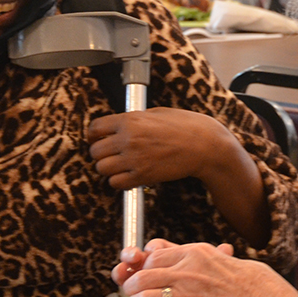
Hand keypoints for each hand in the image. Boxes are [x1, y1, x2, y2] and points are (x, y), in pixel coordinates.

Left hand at [88, 107, 240, 190]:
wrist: (205, 146)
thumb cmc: (186, 126)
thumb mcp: (157, 113)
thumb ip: (135, 119)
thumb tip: (120, 124)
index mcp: (130, 120)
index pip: (95, 128)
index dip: (93, 135)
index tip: (95, 138)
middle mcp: (128, 139)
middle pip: (95, 151)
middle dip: (100, 153)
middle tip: (110, 153)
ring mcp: (134, 159)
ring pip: (102, 168)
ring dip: (108, 168)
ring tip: (120, 165)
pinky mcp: (142, 176)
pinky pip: (115, 183)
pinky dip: (118, 181)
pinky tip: (128, 176)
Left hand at [98, 239, 297, 296]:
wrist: (256, 295)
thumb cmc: (234, 275)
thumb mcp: (209, 254)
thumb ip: (184, 254)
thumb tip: (160, 253)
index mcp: (190, 254)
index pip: (154, 257)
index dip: (143, 267)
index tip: (141, 273)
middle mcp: (186, 272)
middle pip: (145, 276)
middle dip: (132, 285)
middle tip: (131, 290)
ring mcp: (188, 295)